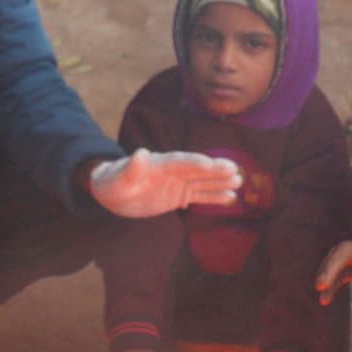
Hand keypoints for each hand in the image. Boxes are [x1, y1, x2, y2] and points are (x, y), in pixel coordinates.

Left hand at [87, 149, 245, 218]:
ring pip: (202, 182)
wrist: (113, 192)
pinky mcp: (179, 196)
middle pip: (197, 169)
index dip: (195, 163)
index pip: (181, 161)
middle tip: (235, 170)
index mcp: (160, 163)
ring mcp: (177, 183)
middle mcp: (172, 171)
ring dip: (220, 182)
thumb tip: (140, 153)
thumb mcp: (118, 177)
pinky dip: (214, 197)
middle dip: (215, 170)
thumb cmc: (113, 182)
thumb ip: (130, 168)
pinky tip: (231, 198)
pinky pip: (199, 196)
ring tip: (239, 182)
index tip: (211, 165)